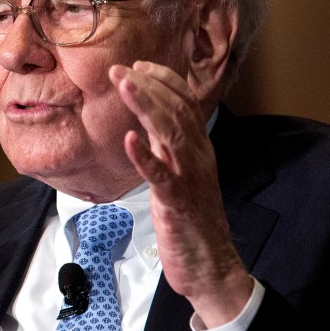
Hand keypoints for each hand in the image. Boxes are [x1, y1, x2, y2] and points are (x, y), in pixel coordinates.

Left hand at [109, 62, 252, 326]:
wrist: (209, 265)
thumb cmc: (191, 221)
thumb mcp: (181, 176)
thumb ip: (169, 150)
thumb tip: (147, 125)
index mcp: (199, 149)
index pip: (186, 103)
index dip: (164, 80)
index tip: (138, 65)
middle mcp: (198, 157)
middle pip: (177, 111)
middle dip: (148, 86)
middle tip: (120, 69)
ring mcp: (189, 178)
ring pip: (171, 133)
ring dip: (146, 107)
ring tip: (124, 85)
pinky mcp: (177, 202)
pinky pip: (161, 176)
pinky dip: (145, 157)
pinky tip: (129, 140)